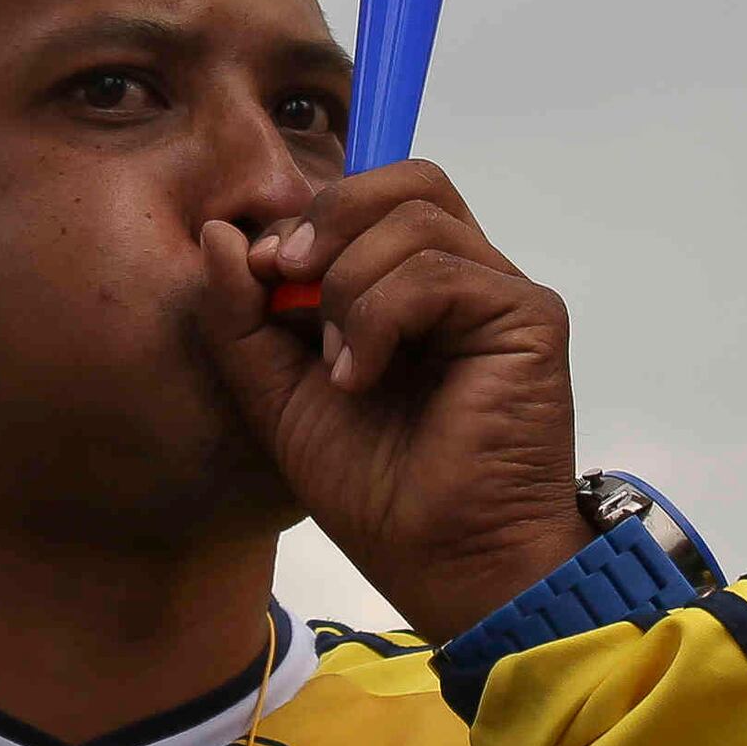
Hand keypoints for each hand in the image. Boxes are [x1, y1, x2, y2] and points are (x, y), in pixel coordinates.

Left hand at [198, 162, 587, 638]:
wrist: (442, 563)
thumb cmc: (375, 493)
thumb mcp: (278, 397)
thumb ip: (242, 317)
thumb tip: (218, 230)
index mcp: (412, 291)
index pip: (370, 202)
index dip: (309, 220)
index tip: (259, 272)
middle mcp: (464, 281)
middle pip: (407, 182)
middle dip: (329, 218)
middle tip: (286, 276)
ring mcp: (500, 294)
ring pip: (416, 219)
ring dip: (352, 285)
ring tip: (338, 366)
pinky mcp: (528, 317)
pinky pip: (439, 270)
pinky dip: (382, 315)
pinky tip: (362, 376)